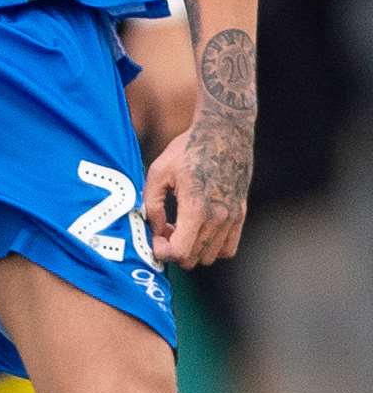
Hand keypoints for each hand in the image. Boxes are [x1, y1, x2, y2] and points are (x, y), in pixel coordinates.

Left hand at [143, 105, 252, 267]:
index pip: (181, 252)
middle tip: (164, 231)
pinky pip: (228, 248)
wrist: (223, 134)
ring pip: (210, 257)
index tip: (154, 238)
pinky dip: (212, 247)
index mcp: (196, 208)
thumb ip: (152, 204)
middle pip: (193, 259)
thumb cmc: (187, 149)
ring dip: (192, 250)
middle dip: (174, 250)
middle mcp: (218, 218)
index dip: (162, 251)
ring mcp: (232, 219)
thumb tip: (154, 229)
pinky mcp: (241, 215)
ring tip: (180, 228)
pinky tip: (198, 229)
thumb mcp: (158, 171)